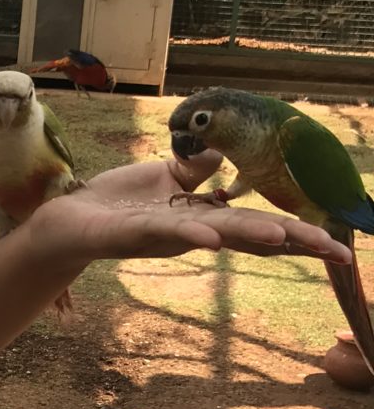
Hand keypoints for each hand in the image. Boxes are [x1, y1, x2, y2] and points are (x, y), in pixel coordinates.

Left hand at [29, 152, 351, 266]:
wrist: (68, 217)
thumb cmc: (119, 201)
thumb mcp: (165, 176)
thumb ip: (198, 168)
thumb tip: (227, 154)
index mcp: (205, 219)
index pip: (261, 225)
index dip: (298, 234)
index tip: (339, 246)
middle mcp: (192, 232)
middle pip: (251, 236)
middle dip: (294, 244)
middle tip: (339, 254)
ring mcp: (164, 236)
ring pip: (217, 235)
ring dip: (252, 237)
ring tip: (287, 240)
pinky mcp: (130, 234)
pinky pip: (164, 232)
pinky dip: (190, 235)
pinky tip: (213, 238)